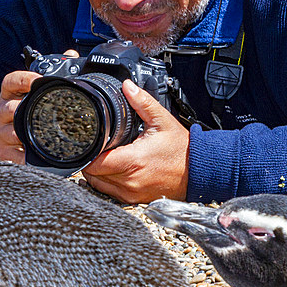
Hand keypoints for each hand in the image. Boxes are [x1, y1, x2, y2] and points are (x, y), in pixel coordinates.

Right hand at [0, 50, 78, 162]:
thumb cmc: (16, 114)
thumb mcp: (25, 93)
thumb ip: (48, 74)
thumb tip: (71, 54)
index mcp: (8, 95)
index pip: (10, 82)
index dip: (22, 79)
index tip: (36, 79)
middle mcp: (2, 112)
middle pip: (10, 108)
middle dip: (25, 109)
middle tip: (45, 111)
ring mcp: (0, 133)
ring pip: (13, 133)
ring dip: (28, 135)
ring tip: (45, 137)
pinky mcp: (3, 153)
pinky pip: (17, 156)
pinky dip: (28, 158)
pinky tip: (41, 159)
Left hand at [81, 79, 189, 203]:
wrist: (198, 171)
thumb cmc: (182, 149)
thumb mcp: (162, 121)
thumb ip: (142, 102)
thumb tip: (127, 86)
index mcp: (133, 161)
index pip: (94, 162)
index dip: (88, 151)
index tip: (91, 141)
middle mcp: (130, 181)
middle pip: (92, 174)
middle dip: (91, 160)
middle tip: (98, 146)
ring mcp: (131, 193)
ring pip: (98, 185)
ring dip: (97, 172)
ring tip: (105, 157)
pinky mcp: (134, 200)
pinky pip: (110, 192)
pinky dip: (107, 181)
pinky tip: (114, 169)